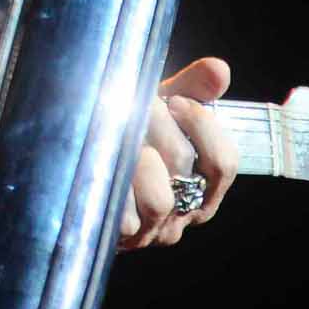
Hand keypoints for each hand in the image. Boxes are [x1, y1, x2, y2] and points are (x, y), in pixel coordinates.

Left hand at [118, 56, 235, 249]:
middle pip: (185, 169)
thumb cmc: (133, 136)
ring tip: (120, 133)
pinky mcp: (120, 239)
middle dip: (159, 126)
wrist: (83, 169)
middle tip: (138, 103)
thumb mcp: (164, 109)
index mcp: (205, 184)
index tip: (176, 100)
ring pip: (158, 200)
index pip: (225, 163)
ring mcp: (152, 230)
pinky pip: (122, 215)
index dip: (203, 127)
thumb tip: (218, 69)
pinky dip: (113, 183)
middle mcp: (184, 212)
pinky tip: (102, 160)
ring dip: (136, 158)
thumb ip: (194, 89)